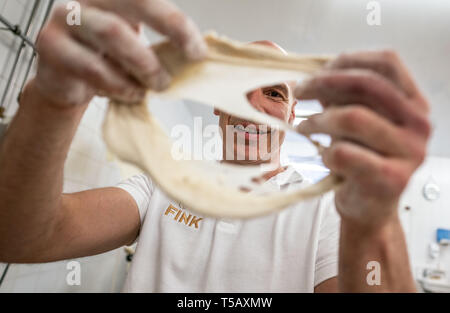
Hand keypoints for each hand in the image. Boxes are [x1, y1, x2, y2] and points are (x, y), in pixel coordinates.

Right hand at [33, 0, 205, 107]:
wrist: (65, 80)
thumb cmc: (106, 59)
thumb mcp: (134, 44)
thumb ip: (158, 42)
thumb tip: (198, 54)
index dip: (177, 23)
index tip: (198, 52)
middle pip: (132, 2)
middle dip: (166, 33)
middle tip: (174, 75)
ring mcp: (66, 18)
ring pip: (112, 33)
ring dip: (142, 65)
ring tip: (157, 86)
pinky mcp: (51, 45)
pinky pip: (92, 66)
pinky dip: (118, 84)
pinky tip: (132, 94)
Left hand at [295, 50, 430, 227]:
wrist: (369, 207)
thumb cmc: (361, 159)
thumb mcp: (357, 120)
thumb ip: (344, 95)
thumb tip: (315, 72)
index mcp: (414, 103)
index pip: (386, 63)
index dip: (347, 61)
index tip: (317, 71)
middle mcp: (419, 125)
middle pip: (366, 85)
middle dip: (324, 84)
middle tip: (299, 91)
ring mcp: (409, 153)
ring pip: (352, 117)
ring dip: (319, 120)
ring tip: (305, 127)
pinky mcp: (391, 180)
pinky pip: (343, 153)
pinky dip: (324, 152)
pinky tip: (323, 156)